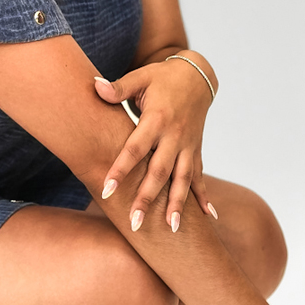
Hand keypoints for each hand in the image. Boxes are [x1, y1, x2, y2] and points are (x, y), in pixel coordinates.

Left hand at [93, 53, 215, 229]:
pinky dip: (204, 196)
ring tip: (171, 229)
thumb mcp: (140, 78)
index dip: (121, 169)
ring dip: (178, 205)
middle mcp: (175, 136)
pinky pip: (200, 176)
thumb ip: (118, 88)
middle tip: (135, 223)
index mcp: (157, 119)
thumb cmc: (162, 78)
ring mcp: (189, 145)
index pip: (135, 149)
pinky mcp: (197, 150)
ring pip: (183, 179)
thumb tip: (94, 86)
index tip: (107, 190)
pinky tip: (209, 217)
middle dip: (148, 199)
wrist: (197, 76)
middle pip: (160, 172)